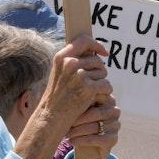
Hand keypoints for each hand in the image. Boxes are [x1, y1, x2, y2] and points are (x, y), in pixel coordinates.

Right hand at [16, 36, 110, 158]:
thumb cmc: (58, 96)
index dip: (96, 45)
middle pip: (97, 60)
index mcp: (62, 56)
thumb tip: (98, 51)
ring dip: (100, 83)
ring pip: (103, 73)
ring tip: (86, 92)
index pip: (84, 40)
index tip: (104, 53)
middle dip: (98, 72)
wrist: (52, 117)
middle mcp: (70, 63)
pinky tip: (93, 99)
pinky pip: (107, 85)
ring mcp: (79, 75)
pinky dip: (104, 93)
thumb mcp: (61, 73)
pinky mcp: (88, 87)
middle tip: (87, 85)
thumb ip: (75, 60)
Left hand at [66, 94, 120, 158]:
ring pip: (95, 127)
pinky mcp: (113, 139)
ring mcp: (115, 125)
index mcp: (107, 98)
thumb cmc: (79, 122)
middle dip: (77, 119)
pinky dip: (81, 141)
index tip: (64, 107)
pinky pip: (97, 139)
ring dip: (77, 131)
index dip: (80, 103)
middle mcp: (114, 110)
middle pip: (95, 113)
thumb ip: (78, 99)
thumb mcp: (79, 108)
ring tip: (65, 133)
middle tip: (63, 122)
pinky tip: (71, 141)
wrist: (84, 144)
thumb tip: (66, 89)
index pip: (96, 97)